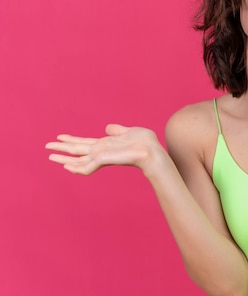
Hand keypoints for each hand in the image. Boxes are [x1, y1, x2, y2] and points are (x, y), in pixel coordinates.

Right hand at [46, 124, 165, 175]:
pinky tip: (65, 165)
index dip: (72, 139)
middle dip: (62, 148)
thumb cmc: (145, 143)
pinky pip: (86, 167)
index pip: (85, 142)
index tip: (60, 136)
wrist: (152, 151)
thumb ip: (117, 131)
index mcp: (106, 144)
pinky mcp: (104, 160)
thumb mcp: (129, 132)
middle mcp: (101, 151)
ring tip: (50, 156)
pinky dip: (75, 167)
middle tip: (47, 146)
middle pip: (77, 150)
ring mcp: (101, 157)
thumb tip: (108, 128)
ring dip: (63, 158)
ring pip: (78, 159)